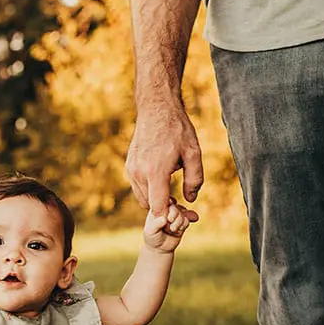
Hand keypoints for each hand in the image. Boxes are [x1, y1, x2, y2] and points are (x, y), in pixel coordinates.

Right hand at [126, 102, 202, 216]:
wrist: (156, 108)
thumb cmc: (177, 129)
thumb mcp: (193, 153)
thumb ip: (194, 179)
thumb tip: (190, 199)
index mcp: (155, 172)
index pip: (157, 208)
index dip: (169, 216)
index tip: (181, 213)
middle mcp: (139, 172)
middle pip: (149, 206)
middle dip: (163, 208)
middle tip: (179, 202)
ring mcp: (131, 169)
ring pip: (142, 198)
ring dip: (155, 199)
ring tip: (171, 190)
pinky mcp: (129, 165)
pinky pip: (138, 187)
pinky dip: (148, 189)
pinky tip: (162, 180)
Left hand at [143, 200, 197, 252]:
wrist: (160, 248)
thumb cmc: (152, 237)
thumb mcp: (150, 231)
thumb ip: (156, 224)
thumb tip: (164, 219)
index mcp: (157, 209)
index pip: (164, 201)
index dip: (168, 203)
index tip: (169, 206)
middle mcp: (167, 211)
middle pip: (175, 207)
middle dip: (174, 214)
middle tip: (170, 220)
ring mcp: (175, 217)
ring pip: (182, 214)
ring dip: (178, 222)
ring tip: (172, 230)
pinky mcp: (182, 223)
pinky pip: (187, 221)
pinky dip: (183, 226)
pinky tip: (178, 231)